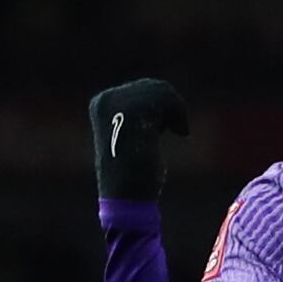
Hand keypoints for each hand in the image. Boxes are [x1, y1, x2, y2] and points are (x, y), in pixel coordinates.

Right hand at [90, 79, 189, 203]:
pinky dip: (180, 113)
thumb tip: (158, 90)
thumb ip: (139, 112)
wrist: (125, 195)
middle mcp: (107, 99)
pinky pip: (167, 97)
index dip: (159, 106)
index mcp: (100, 103)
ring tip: (176, 131)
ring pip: (161, 90)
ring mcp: (120, 104)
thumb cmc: (130, 172)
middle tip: (173, 130)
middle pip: (152, 86)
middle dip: (168, 108)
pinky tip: (181, 132)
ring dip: (175, 110)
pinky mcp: (136, 111)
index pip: (140, 88)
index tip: (162, 128)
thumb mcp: (130, 135)